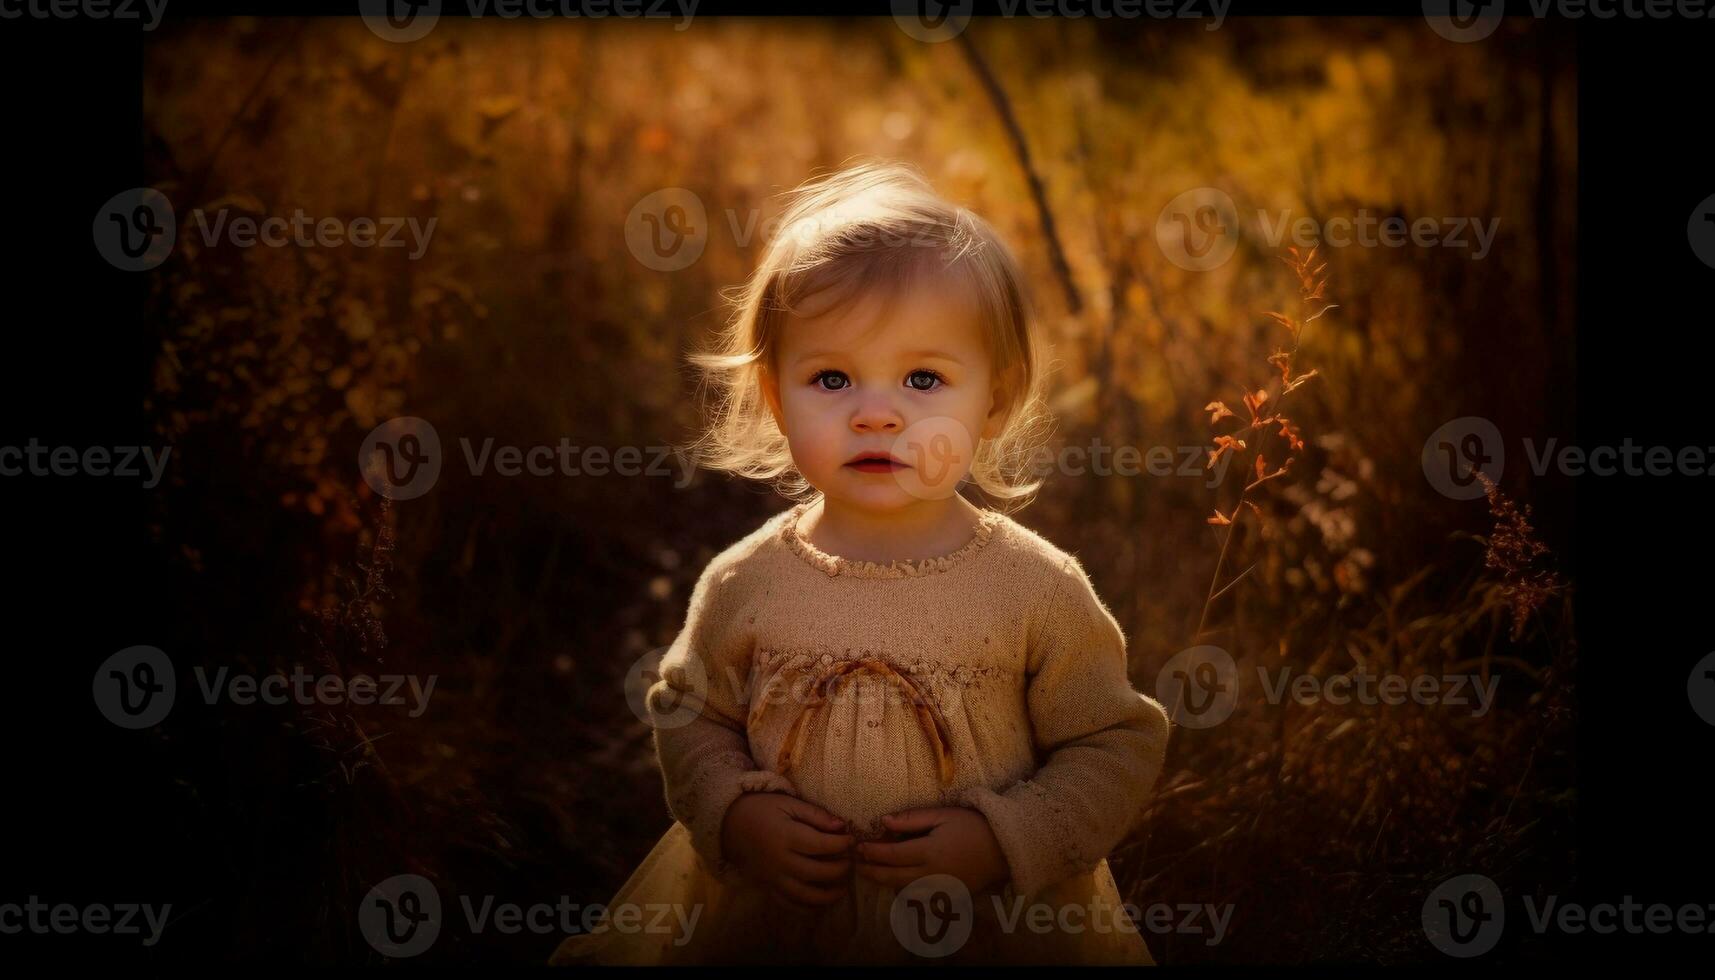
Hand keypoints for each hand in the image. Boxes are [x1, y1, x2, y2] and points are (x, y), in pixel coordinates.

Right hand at [720, 791, 854, 908]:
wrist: (728, 824)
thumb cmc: (761, 809)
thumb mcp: (788, 803)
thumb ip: (815, 815)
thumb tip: (841, 826)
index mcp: (786, 837)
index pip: (821, 845)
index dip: (841, 844)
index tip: (851, 840)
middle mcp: (780, 861)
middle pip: (817, 872)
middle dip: (839, 869)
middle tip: (850, 862)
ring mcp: (773, 878)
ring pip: (805, 895)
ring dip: (828, 896)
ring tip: (842, 889)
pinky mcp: (767, 887)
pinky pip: (789, 904)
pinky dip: (806, 909)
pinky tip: (820, 904)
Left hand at [854, 806, 1010, 896]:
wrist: (1003, 848)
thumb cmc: (972, 826)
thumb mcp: (942, 815)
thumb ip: (912, 819)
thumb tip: (884, 821)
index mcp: (929, 852)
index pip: (891, 855)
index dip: (872, 852)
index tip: (859, 847)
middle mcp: (931, 874)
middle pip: (892, 878)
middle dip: (872, 872)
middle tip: (857, 865)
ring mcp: (939, 889)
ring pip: (903, 891)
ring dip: (886, 883)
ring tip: (874, 872)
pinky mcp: (947, 896)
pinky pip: (920, 898)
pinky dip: (905, 892)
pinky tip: (900, 882)